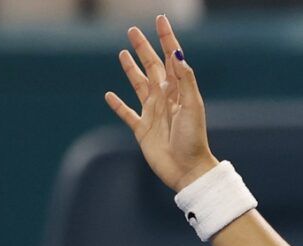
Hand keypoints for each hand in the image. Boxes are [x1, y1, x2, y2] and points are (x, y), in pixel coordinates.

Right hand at [104, 14, 217, 192]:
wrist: (187, 170)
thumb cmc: (193, 138)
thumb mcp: (192, 106)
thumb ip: (184, 79)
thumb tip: (177, 53)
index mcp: (178, 91)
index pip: (171, 58)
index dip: (166, 38)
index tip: (160, 19)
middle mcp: (164, 99)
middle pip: (152, 67)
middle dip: (143, 48)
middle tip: (132, 30)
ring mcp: (152, 113)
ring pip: (139, 85)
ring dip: (131, 69)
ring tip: (123, 54)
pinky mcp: (142, 130)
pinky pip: (127, 114)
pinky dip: (117, 105)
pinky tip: (109, 95)